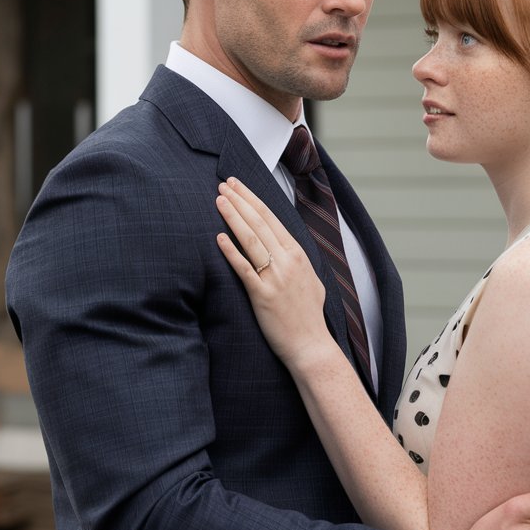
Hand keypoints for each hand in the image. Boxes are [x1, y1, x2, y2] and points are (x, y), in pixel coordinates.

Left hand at [216, 178, 330, 366]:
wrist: (310, 345)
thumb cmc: (308, 315)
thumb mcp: (310, 280)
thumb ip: (296, 261)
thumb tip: (284, 248)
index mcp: (298, 254)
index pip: (271, 218)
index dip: (252, 199)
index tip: (238, 186)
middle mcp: (288, 261)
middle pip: (260, 223)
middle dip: (240, 200)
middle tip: (223, 184)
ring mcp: (275, 277)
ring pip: (251, 239)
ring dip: (234, 217)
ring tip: (218, 200)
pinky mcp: (263, 295)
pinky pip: (244, 269)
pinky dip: (231, 251)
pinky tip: (219, 237)